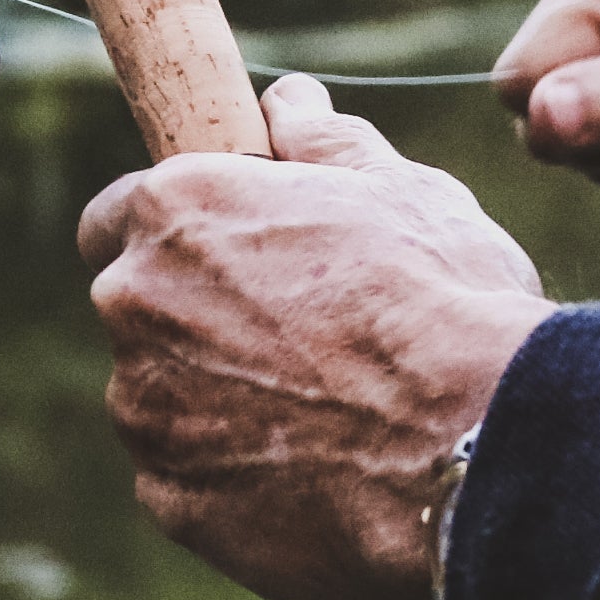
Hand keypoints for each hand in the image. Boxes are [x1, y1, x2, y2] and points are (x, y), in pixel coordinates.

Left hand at [79, 78, 554, 599]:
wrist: (476, 451)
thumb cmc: (448, 303)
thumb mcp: (405, 192)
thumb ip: (326, 141)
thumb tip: (288, 101)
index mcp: (181, 207)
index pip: (122, 212)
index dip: (180, 234)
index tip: (231, 257)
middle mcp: (136, 300)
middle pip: (141, 307)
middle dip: (199, 319)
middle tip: (303, 338)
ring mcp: (144, 407)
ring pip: (162, 397)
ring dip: (217, 400)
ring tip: (326, 413)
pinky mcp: (168, 498)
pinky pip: (187, 478)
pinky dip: (234, 476)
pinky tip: (316, 472)